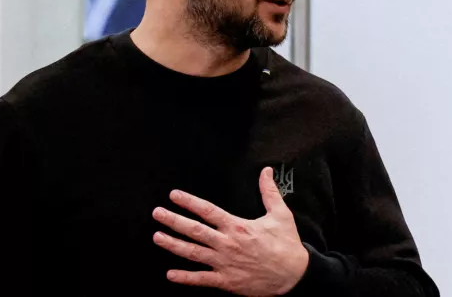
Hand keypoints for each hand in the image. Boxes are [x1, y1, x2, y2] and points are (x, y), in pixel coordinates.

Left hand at [151, 167, 309, 295]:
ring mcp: (224, 263)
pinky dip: (185, 278)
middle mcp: (227, 244)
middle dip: (174, 221)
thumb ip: (269, 192)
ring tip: (157, 237)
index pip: (208, 211)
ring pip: (193, 253)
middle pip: (194, 230)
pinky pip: (201, 279)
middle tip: (158, 213)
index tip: (174, 195)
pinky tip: (170, 274)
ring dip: (173, 245)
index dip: (189, 202)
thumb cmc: (286, 244)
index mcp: (238, 226)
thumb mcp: (281, 214)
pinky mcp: (226, 280)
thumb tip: (266, 171)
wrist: (293, 274)